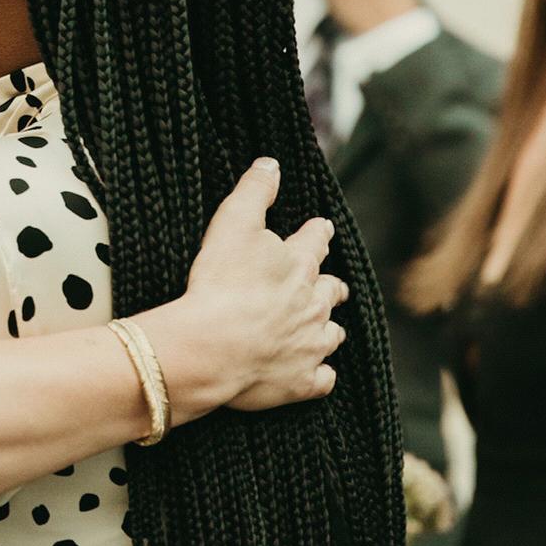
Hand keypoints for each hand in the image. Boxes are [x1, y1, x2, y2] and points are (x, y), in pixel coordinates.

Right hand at [157, 158, 347, 411]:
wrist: (213, 346)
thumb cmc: (220, 282)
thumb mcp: (233, 222)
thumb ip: (254, 190)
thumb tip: (272, 163)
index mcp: (300, 264)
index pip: (316, 241)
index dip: (318, 233)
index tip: (322, 228)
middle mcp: (314, 304)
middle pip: (332, 290)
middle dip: (331, 285)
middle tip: (330, 285)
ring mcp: (310, 344)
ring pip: (332, 335)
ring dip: (328, 329)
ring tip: (324, 329)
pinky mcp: (301, 381)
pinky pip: (322, 380)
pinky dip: (319, 375)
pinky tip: (316, 374)